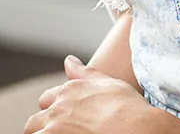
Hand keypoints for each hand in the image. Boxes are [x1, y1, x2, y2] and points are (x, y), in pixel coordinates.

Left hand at [23, 55, 155, 133]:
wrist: (137, 127)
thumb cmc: (127, 106)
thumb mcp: (108, 83)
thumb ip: (84, 73)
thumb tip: (68, 60)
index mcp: (70, 90)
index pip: (46, 100)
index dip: (54, 109)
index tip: (66, 117)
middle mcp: (59, 108)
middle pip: (34, 121)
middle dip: (43, 126)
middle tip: (62, 131)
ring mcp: (55, 128)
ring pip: (33, 133)